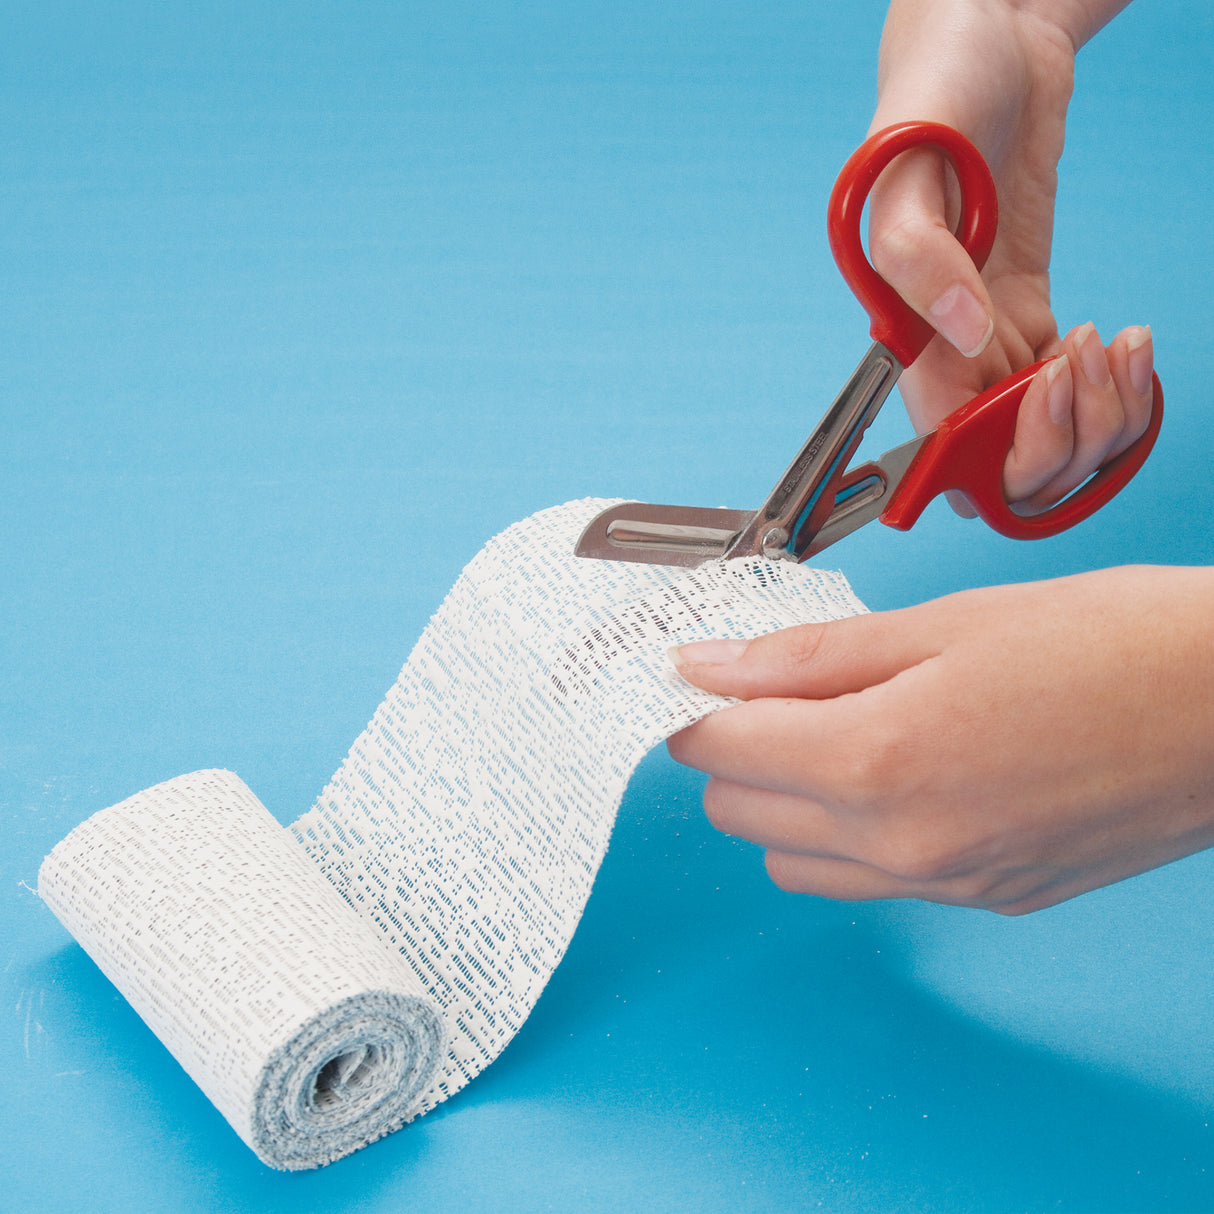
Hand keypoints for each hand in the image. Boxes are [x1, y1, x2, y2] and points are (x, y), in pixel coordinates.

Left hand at [666, 566, 1213, 914]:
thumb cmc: (1110, 643)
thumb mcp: (942, 623)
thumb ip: (809, 655)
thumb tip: (711, 665)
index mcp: (880, 760)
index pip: (719, 750)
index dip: (692, 707)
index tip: (695, 675)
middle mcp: (904, 843)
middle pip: (740, 813)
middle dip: (732, 749)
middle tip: (770, 688)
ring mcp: (948, 884)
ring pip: (793, 862)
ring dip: (783, 797)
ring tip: (835, 726)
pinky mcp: (988, 899)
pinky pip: (868, 881)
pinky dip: (848, 832)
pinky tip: (894, 769)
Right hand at [866, 0, 1151, 512]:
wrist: (983, 39)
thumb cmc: (931, 91)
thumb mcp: (907, 162)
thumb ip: (918, 257)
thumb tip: (963, 336)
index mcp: (903, 328)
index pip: (942, 439)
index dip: (993, 444)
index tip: (1036, 389)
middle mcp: (945, 345)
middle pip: (998, 457)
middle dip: (1057, 441)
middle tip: (1086, 368)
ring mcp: (990, 330)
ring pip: (1041, 433)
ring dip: (1095, 416)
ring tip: (1118, 348)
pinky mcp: (1027, 304)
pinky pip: (1068, 385)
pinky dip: (1109, 387)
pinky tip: (1124, 344)